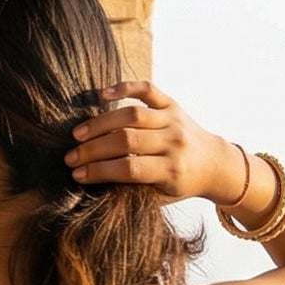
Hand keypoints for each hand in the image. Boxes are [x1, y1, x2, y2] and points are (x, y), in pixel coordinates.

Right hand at [65, 83, 241, 207]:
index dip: (99, 172)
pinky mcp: (172, 104)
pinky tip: (101, 95)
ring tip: (78, 134)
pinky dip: (124, 88)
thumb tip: (94, 180)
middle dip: (93, 150)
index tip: (77, 175)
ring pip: (132, 115)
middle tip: (70, 156)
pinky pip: (147, 89)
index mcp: (171, 170)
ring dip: (100, 124)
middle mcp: (174, 143)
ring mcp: (174, 120)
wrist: (214, 164)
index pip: (128, 169)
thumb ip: (134, 188)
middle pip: (126, 141)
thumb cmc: (182, 185)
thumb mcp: (161, 196)